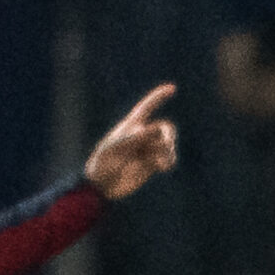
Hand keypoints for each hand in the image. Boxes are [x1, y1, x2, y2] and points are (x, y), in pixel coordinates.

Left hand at [83, 83, 178, 199]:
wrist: (102, 185)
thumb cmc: (103, 163)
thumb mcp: (116, 148)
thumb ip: (134, 137)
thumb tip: (155, 129)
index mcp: (131, 126)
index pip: (147, 107)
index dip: (159, 97)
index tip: (172, 88)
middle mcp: (141, 136)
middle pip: (164, 128)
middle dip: (168, 135)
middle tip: (165, 145)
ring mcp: (147, 150)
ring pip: (167, 144)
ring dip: (168, 150)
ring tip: (161, 162)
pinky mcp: (151, 165)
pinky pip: (166, 159)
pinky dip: (168, 161)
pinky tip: (163, 167)